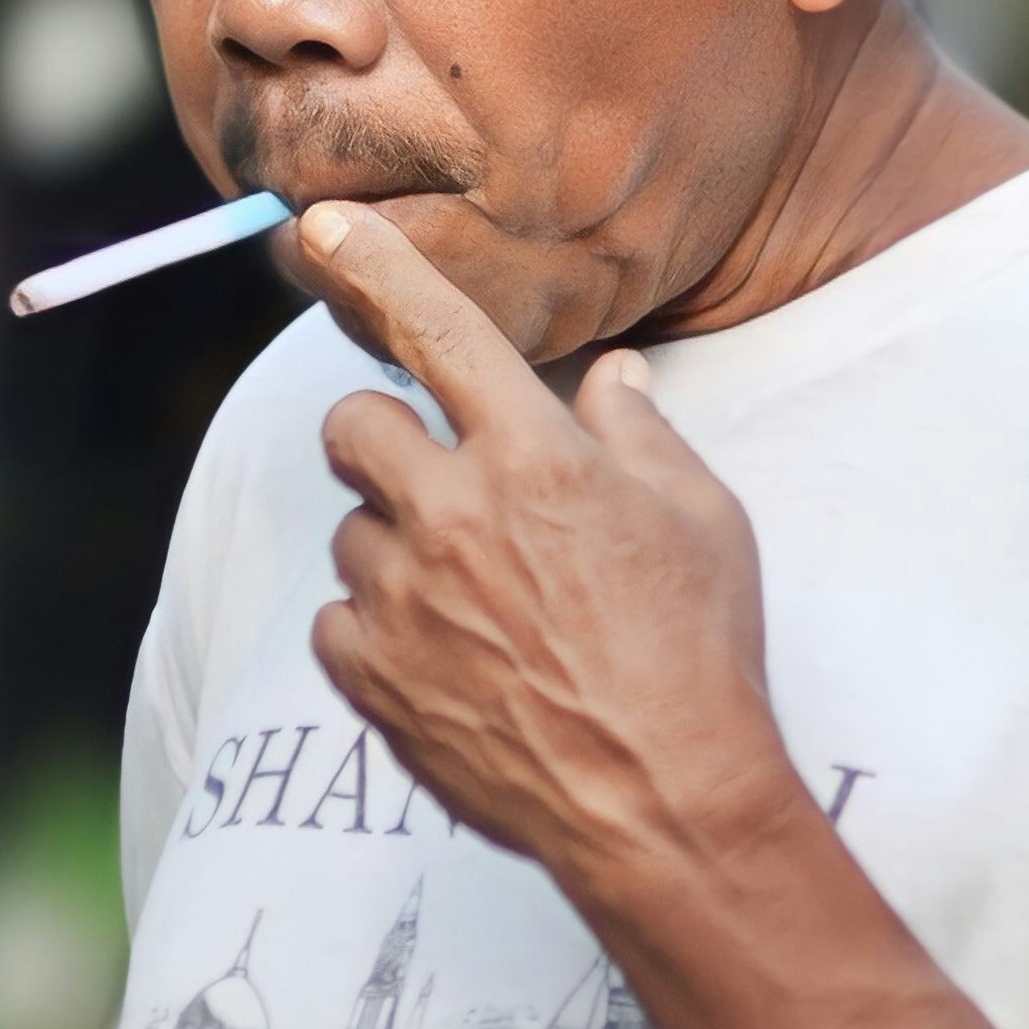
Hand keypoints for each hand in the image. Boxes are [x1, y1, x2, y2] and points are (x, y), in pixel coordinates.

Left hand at [295, 202, 790, 888]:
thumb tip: (610, 378)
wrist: (660, 801)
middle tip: (432, 479)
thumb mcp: (704, 521)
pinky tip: (447, 660)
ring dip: (394, 550)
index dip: (376, 266)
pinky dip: (377, 633)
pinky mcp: (373, 678)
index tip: (324, 227)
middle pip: (353, 427)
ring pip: (349, 533)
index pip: (439, 330)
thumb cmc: (698, 655)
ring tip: (473, 604)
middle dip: (380, 437)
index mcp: (535, 459)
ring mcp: (403, 600)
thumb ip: (641, 434)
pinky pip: (337, 624)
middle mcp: (453, 516)